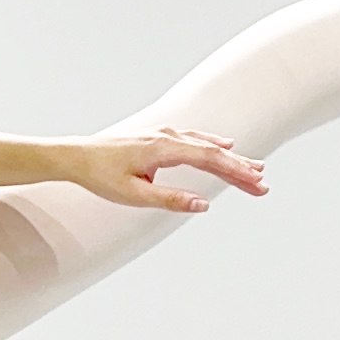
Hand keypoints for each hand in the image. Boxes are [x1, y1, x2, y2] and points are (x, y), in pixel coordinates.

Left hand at [67, 128, 267, 211]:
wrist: (76, 156)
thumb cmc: (101, 176)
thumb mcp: (135, 195)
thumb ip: (171, 200)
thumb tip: (203, 205)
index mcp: (164, 149)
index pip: (210, 159)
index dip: (236, 172)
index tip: (257, 184)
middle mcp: (167, 137)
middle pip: (213, 152)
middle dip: (240, 169)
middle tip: (263, 184)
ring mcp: (163, 135)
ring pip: (205, 146)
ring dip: (230, 159)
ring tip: (254, 169)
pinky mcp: (158, 138)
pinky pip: (194, 141)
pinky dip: (213, 147)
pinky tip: (225, 148)